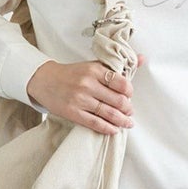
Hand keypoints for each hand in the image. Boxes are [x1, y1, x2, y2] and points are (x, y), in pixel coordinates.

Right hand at [26, 55, 144, 133]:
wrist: (44, 81)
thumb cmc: (71, 74)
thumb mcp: (92, 64)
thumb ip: (116, 64)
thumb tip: (142, 59)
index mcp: (94, 70)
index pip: (121, 83)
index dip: (129, 92)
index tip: (129, 95)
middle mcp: (88, 84)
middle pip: (118, 100)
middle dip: (128, 108)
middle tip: (130, 111)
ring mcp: (80, 100)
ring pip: (109, 113)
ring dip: (122, 120)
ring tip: (127, 123)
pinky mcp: (73, 113)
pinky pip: (96, 123)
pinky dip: (108, 128)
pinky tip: (114, 129)